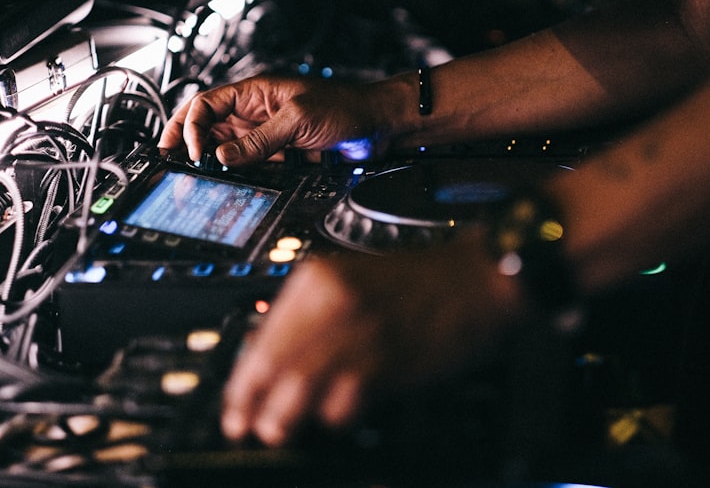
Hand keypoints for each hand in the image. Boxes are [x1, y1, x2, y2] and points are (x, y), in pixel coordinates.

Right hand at [158, 74, 394, 165]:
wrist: (378, 127)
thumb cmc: (345, 108)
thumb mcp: (298, 119)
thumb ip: (259, 139)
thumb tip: (222, 155)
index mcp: (254, 93)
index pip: (207, 104)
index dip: (192, 126)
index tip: (191, 152)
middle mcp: (255, 112)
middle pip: (209, 126)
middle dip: (187, 141)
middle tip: (168, 159)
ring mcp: (266, 134)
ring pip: (226, 147)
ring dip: (211, 160)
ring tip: (194, 175)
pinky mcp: (279, 154)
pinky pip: (249, 163)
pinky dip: (236, 173)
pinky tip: (228, 182)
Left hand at [219, 230, 523, 446]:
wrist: (476, 278)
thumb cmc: (417, 282)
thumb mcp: (351, 279)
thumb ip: (310, 313)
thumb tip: (269, 355)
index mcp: (316, 280)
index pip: (260, 336)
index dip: (241, 378)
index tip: (234, 402)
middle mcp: (330, 302)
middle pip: (271, 366)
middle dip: (252, 404)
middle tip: (247, 425)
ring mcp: (357, 333)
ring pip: (298, 388)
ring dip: (283, 417)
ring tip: (278, 430)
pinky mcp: (386, 362)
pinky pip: (342, 402)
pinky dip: (332, 417)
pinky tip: (333, 419)